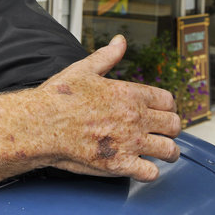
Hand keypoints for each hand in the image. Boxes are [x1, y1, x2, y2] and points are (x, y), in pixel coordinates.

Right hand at [0, 35, 180, 189]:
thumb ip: (107, 56)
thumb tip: (120, 41)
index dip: (166, 107)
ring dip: (166, 152)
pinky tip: (140, 167)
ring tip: (157, 152)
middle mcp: (135, 118)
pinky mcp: (119, 164)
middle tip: (159, 132)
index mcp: (129, 93)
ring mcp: (129, 142)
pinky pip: (151, 173)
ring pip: (169, 151)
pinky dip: (149, 172)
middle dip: (169, 129)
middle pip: (174, 126)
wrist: (40, 124)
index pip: (168, 101)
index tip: (159, 112)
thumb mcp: (83, 69)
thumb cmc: (58, 98)